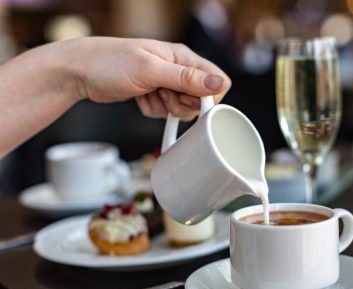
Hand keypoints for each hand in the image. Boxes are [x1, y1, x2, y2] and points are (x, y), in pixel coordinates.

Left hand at [67, 37, 230, 119]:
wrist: (79, 71)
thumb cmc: (109, 62)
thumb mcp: (150, 70)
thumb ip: (186, 78)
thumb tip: (218, 84)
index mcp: (182, 57)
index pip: (217, 81)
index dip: (207, 98)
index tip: (186, 100)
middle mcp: (177, 68)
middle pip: (200, 99)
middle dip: (182, 105)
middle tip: (163, 96)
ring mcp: (166, 81)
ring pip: (183, 108)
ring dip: (165, 109)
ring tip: (148, 94)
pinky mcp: (156, 93)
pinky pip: (166, 111)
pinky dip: (153, 110)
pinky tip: (141, 98)